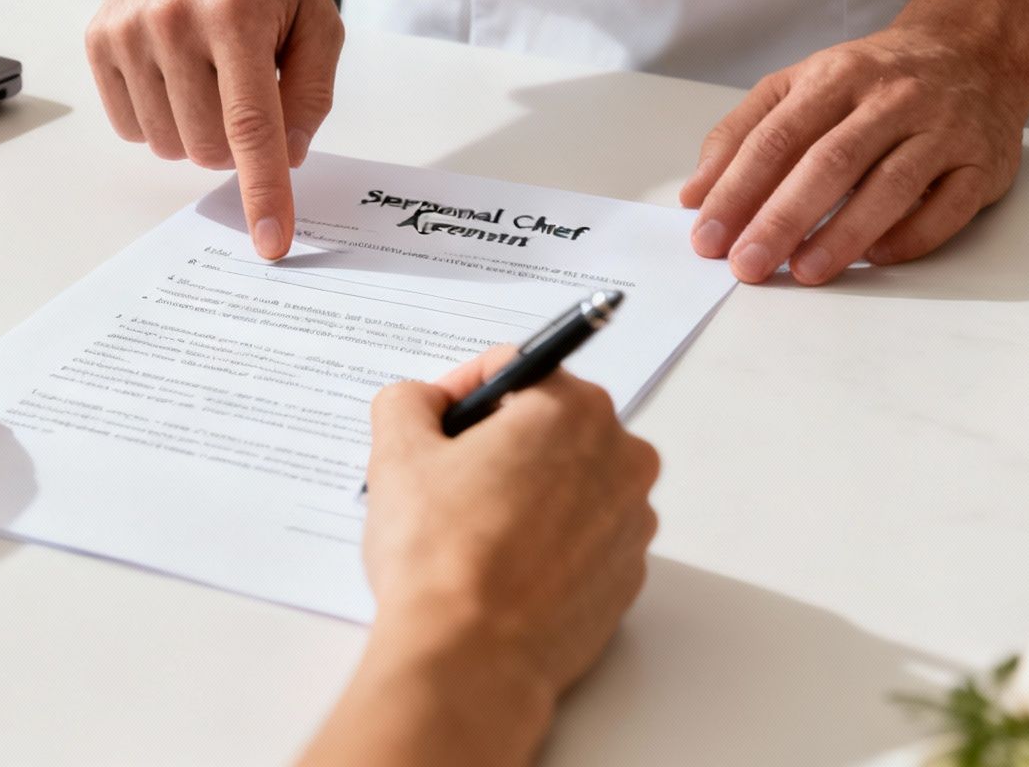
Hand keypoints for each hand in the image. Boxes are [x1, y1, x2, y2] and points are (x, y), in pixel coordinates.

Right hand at [86, 0, 344, 260]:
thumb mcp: (318, 17)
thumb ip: (313, 93)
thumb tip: (288, 158)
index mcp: (238, 16)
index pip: (251, 126)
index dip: (262, 191)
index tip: (270, 241)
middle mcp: (176, 23)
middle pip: (208, 146)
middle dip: (238, 143)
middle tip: (249, 93)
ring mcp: (130, 32)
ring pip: (167, 144)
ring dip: (198, 131)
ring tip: (212, 74)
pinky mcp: (100, 40)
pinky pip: (131, 126)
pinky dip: (161, 118)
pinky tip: (177, 75)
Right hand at [312, 348, 657, 766]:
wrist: (470, 660)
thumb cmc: (441, 558)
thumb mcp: (398, 453)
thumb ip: (408, 402)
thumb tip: (420, 401)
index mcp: (573, 410)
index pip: (514, 368)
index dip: (462, 389)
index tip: (435, 420)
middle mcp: (621, 457)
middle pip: (547, 424)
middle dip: (496, 441)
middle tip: (444, 477)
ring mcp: (631, 521)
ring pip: (566, 480)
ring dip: (521, 490)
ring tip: (468, 528)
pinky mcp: (627, 575)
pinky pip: (581, 535)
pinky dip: (545, 539)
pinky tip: (498, 564)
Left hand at [679, 24, 1028, 285]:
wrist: (974, 48)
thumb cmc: (872, 78)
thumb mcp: (800, 84)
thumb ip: (742, 133)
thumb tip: (695, 195)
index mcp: (836, 76)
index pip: (776, 138)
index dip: (738, 190)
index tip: (709, 236)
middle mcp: (891, 99)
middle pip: (829, 164)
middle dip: (781, 219)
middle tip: (747, 264)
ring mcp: (942, 130)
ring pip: (890, 187)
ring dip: (843, 235)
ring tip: (804, 272)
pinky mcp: (983, 164)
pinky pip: (948, 207)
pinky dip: (911, 237)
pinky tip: (876, 258)